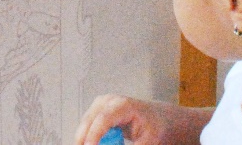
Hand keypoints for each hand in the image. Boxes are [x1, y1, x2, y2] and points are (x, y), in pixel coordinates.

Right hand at [72, 94, 188, 144]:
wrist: (158, 118)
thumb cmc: (154, 127)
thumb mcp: (147, 142)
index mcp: (123, 105)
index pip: (103, 120)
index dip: (93, 135)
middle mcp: (108, 101)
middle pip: (88, 122)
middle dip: (84, 140)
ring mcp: (100, 104)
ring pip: (84, 125)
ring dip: (88, 140)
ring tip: (115, 141)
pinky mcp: (96, 110)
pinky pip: (87, 128)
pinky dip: (91, 138)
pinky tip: (100, 143)